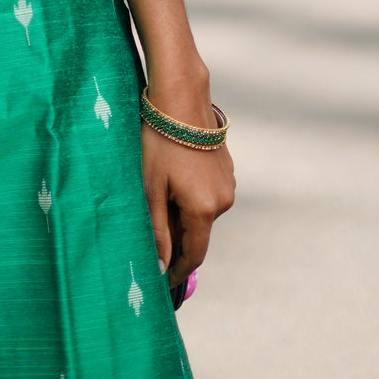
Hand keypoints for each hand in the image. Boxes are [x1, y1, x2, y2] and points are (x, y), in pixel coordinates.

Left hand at [142, 120, 235, 295]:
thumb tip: (160, 266)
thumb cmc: (159, 142)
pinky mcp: (226, 167)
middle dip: (176, 236)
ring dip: (182, 213)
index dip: (178, 269)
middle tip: (150, 231)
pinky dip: (191, 195)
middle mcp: (223, 200)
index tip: (163, 280)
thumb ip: (157, 230)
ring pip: (202, 211)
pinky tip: (172, 176)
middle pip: (197, 232)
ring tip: (158, 193)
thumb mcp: (151, 188)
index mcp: (205, 209)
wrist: (180, 98)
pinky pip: (207, 193)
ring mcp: (228, 182)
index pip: (194, 254)